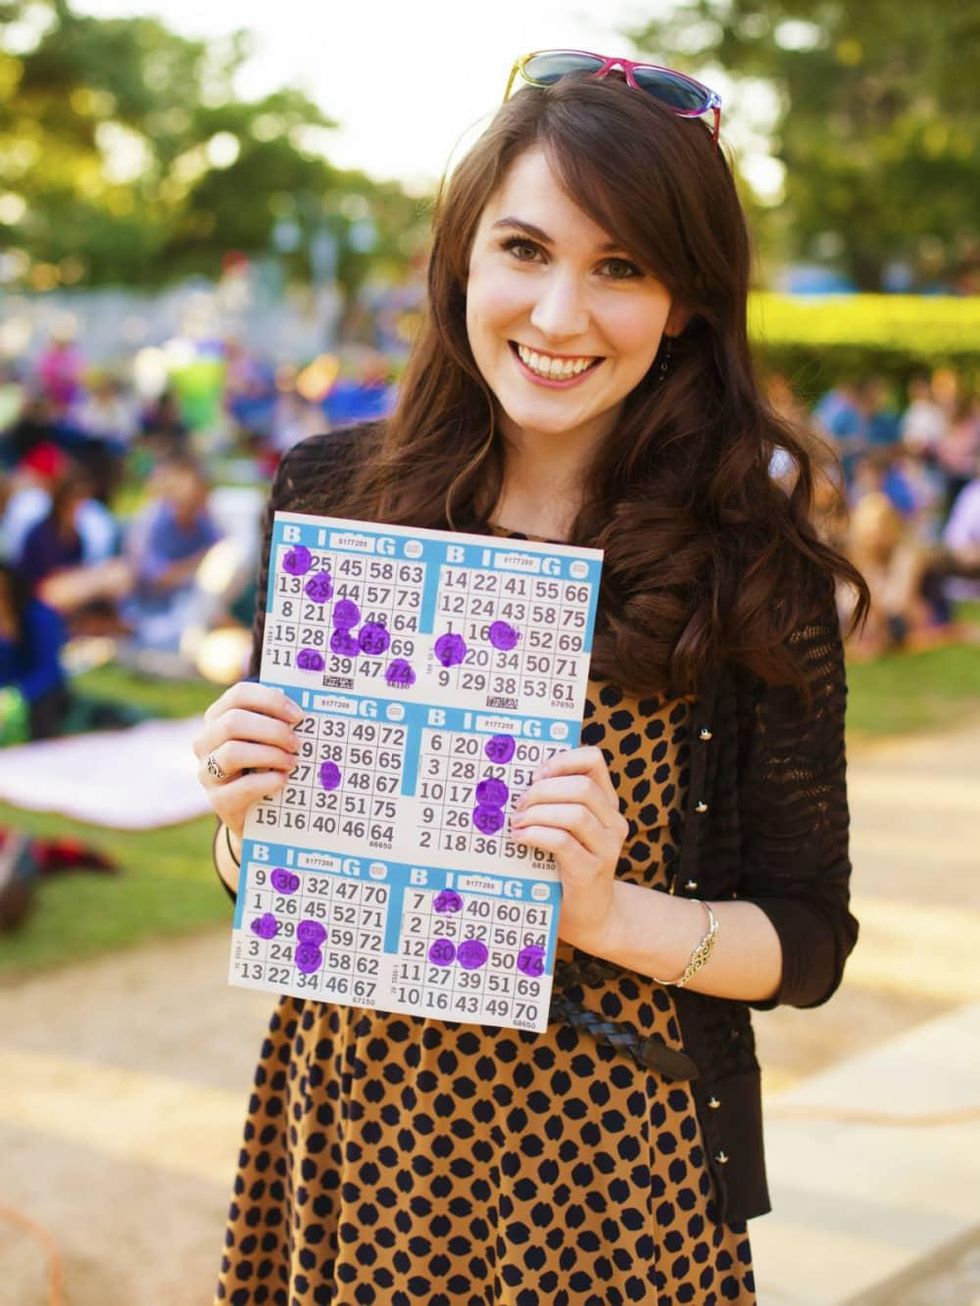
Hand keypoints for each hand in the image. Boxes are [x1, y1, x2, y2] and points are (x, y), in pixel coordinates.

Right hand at [192, 682, 303, 838]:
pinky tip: (283, 779)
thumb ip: (280, 721)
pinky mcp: (218, 800)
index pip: (239, 694)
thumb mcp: (270, 739)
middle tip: (297, 743)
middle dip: (273, 730)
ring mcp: (207, 771)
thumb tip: (308, 709)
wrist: (258, 813)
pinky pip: (240, 787)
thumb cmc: (267, 764)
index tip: (298, 715)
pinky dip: (266, 781)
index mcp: (219, 716)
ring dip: (270, 754)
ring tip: (292, 762)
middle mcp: (206, 741)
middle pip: (234, 722)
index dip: (271, 700)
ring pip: (233, 752)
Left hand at [510, 745, 628, 949]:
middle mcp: (614, 821)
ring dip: (537, 813)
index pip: (593, 759)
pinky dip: (536, 835)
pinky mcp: (592, 871)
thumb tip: (514, 779)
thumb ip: (555, 803)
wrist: (589, 915)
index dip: (562, 760)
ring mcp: (607, 847)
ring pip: (575, 813)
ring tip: (517, 822)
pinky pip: (563, 841)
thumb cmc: (567, 864)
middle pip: (582, 787)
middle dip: (543, 791)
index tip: (536, 775)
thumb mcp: (567, 828)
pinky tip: (520, 838)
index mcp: (607, 802)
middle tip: (519, 804)